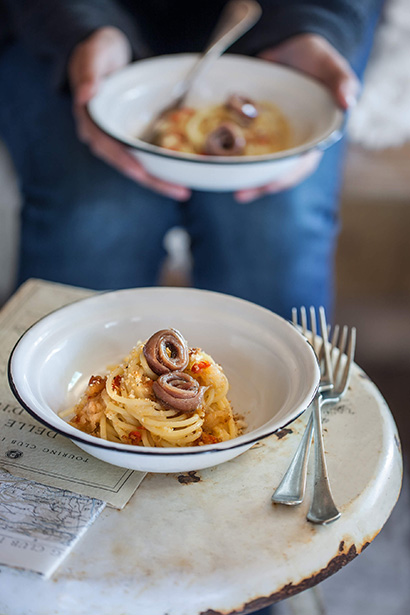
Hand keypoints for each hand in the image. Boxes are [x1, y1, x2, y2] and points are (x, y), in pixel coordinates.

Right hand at [68, 27, 189, 200]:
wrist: (105, 53)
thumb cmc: (98, 51)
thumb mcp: (94, 53)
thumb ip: (89, 72)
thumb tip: (86, 94)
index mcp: (90, 120)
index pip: (107, 146)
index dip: (123, 160)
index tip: (141, 173)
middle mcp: (103, 135)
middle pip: (127, 163)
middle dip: (152, 180)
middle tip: (179, 192)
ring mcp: (117, 139)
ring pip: (138, 164)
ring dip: (159, 179)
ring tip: (182, 191)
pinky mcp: (130, 137)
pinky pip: (145, 156)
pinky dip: (161, 166)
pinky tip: (180, 174)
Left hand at [235, 34, 358, 202]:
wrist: (289, 46)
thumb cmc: (315, 59)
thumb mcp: (330, 65)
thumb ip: (341, 81)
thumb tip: (348, 102)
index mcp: (314, 137)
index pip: (302, 165)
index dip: (286, 176)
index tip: (269, 185)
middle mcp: (293, 144)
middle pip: (277, 172)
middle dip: (260, 185)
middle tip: (240, 195)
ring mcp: (274, 140)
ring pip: (260, 165)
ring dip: (244, 178)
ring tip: (229, 188)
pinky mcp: (256, 132)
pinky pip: (245, 148)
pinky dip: (232, 157)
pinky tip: (216, 163)